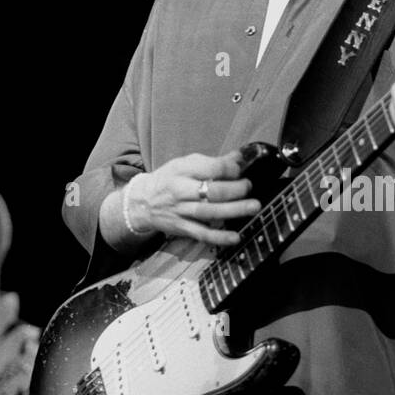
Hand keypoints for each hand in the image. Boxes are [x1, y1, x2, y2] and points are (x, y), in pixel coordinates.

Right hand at [126, 150, 262, 246]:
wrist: (141, 202)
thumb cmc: (168, 180)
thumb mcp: (184, 165)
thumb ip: (212, 162)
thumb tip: (240, 157)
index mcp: (182, 171)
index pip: (209, 168)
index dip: (229, 168)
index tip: (240, 169)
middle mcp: (181, 191)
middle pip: (211, 191)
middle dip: (235, 189)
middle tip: (249, 186)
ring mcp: (182, 212)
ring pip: (210, 212)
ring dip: (233, 210)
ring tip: (253, 206)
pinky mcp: (182, 228)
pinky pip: (202, 234)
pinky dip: (219, 237)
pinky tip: (235, 237)